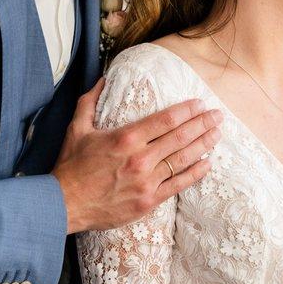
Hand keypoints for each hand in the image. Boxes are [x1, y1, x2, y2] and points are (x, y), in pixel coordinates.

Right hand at [52, 79, 222, 232]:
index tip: (200, 104)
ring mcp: (147, 181)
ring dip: (204, 145)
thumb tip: (103, 79)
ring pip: (184, 159)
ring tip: (218, 134)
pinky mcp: (149, 201)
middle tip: (218, 115)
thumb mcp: (77, 128)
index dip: (187, 110)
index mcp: (126, 138)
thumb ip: (91, 101)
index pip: (166, 120)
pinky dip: (196, 173)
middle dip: (203, 124)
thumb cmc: (71, 166)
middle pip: (180, 137)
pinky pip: (179, 184)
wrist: (64, 204)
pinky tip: (208, 164)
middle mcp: (140, 158)